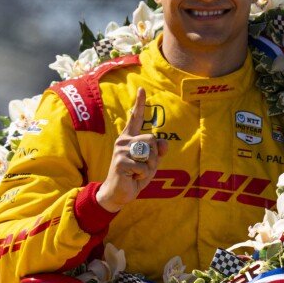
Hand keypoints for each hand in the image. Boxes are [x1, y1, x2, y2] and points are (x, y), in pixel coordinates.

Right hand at [96, 88, 167, 212]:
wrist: (119, 193)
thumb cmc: (135, 176)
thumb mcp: (151, 163)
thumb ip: (158, 152)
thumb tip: (164, 143)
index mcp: (130, 138)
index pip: (135, 118)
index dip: (139, 103)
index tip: (141, 89)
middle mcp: (124, 141)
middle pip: (152, 139)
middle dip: (154, 156)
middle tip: (143, 167)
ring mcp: (121, 150)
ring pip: (149, 152)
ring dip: (149, 167)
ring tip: (137, 172)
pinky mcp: (120, 161)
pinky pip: (144, 166)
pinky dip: (143, 175)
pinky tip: (133, 177)